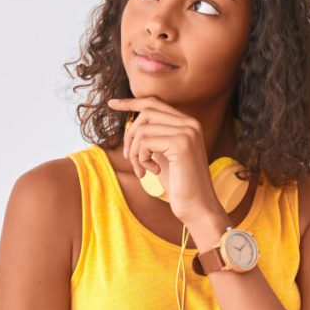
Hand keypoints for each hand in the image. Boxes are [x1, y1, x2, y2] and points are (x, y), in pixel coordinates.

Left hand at [107, 95, 222, 223]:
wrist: (197, 206)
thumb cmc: (179, 184)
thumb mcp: (164, 155)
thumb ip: (154, 137)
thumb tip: (133, 125)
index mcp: (188, 124)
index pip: (154, 103)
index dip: (131, 102)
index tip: (112, 104)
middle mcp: (190, 123)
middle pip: (145, 113)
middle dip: (130, 135)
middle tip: (129, 157)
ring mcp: (187, 132)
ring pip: (142, 129)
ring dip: (135, 152)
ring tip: (141, 170)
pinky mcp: (181, 144)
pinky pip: (145, 142)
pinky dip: (141, 158)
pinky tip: (151, 172)